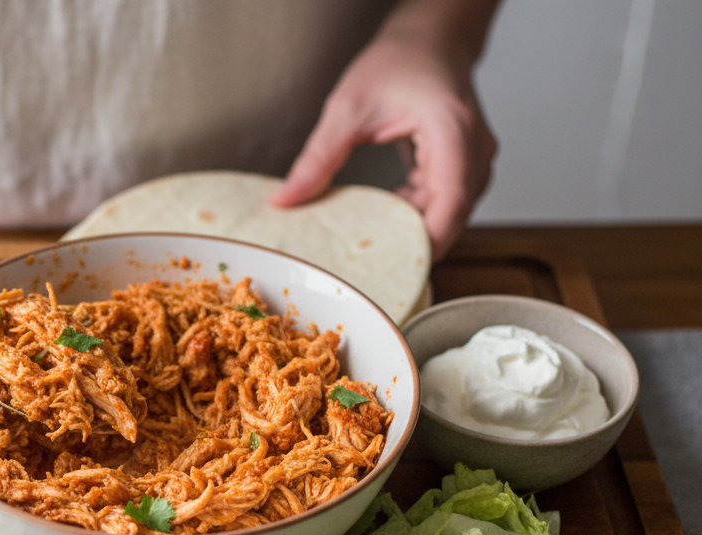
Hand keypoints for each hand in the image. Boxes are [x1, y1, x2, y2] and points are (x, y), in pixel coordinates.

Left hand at [272, 16, 497, 259]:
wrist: (429, 39)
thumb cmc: (398, 61)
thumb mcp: (348, 108)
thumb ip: (319, 158)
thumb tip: (285, 199)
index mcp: (453, 131)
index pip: (451, 202)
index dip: (428, 242)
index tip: (396, 269)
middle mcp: (474, 149)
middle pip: (453, 216)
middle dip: (415, 245)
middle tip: (371, 270)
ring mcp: (474, 159)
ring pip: (450, 213)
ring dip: (413, 231)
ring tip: (372, 248)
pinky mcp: (463, 166)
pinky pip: (444, 202)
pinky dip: (415, 214)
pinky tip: (383, 219)